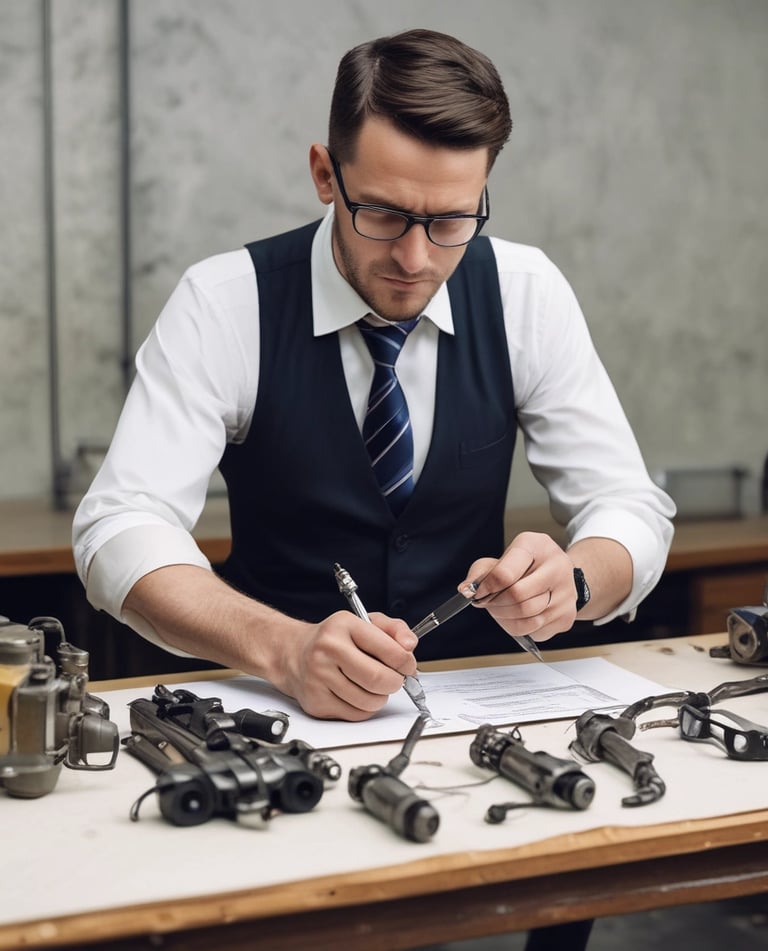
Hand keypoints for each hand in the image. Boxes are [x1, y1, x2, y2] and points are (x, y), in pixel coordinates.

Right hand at [275, 611, 417, 720]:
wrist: (293, 653)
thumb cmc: (334, 639)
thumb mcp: (364, 622)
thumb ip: (394, 629)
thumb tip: (410, 646)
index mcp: (344, 625)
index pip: (390, 650)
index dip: (406, 662)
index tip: (407, 665)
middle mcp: (328, 649)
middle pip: (379, 679)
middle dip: (395, 682)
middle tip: (394, 679)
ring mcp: (319, 677)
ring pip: (370, 701)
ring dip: (380, 697)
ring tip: (373, 685)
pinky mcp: (316, 702)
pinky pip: (356, 714)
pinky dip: (365, 708)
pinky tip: (357, 693)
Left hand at [462, 532, 576, 643]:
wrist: (560, 574)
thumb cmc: (528, 564)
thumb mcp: (503, 557)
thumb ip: (481, 571)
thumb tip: (466, 590)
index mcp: (537, 546)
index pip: (505, 573)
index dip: (486, 587)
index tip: (477, 593)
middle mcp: (557, 568)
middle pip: (516, 597)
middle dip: (494, 604)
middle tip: (487, 603)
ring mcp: (566, 594)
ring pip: (525, 617)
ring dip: (503, 618)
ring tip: (499, 609)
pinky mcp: (566, 616)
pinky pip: (533, 631)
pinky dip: (516, 627)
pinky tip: (514, 616)